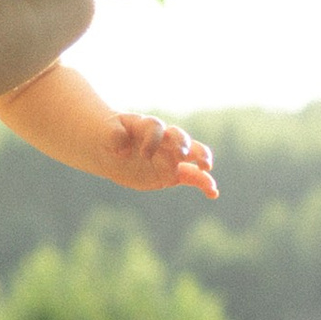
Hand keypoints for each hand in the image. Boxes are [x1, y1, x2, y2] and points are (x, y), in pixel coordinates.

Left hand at [103, 113, 218, 199]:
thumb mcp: (107, 132)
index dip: (152, 139)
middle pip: (180, 137)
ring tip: (206, 169)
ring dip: (201, 160)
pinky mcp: (173, 174)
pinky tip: (213, 193)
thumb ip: (114, 135)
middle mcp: (164, 139)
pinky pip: (192, 177)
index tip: (142, 153)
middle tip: (182, 155)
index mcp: (148, 126)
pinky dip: (204, 184)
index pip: (155, 127)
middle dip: (183, 145)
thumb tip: (123, 147)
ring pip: (192, 155)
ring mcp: (171, 157)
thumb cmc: (111, 135)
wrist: (111, 149)